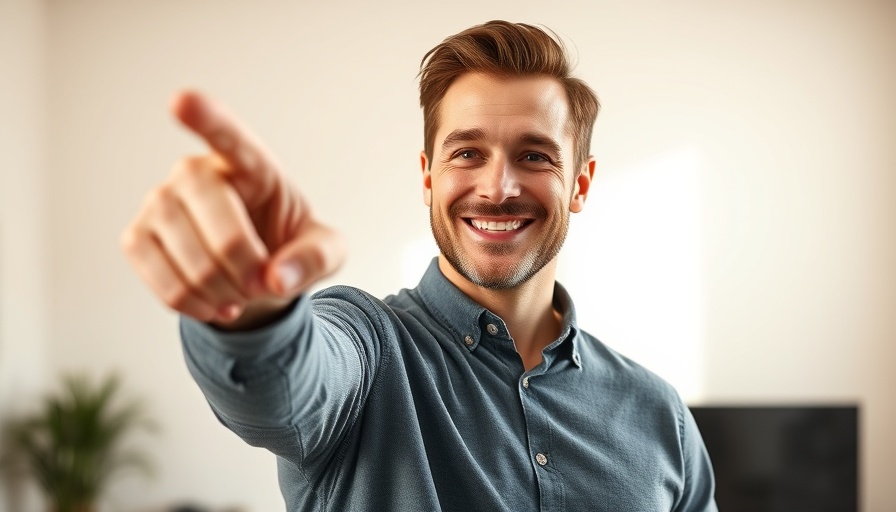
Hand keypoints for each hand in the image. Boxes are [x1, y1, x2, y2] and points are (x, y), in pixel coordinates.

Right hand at [121, 91, 344, 328]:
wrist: (254, 275)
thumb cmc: (290, 247)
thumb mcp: (326, 252)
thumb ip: (315, 259)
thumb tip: (277, 277)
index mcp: (250, 164)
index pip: (227, 134)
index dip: (205, 118)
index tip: (181, 101)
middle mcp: (196, 172)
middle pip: (214, 215)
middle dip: (243, 262)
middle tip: (261, 285)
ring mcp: (159, 202)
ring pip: (184, 253)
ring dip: (220, 289)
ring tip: (240, 295)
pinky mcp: (137, 237)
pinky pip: (159, 278)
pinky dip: (192, 303)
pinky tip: (213, 303)